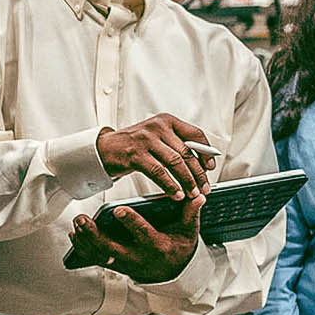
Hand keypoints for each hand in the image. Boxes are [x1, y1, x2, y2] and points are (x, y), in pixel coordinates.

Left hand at [63, 194, 202, 282]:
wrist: (173, 272)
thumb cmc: (179, 247)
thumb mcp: (189, 232)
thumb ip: (191, 213)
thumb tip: (198, 196)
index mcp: (157, 247)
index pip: (143, 234)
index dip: (131, 223)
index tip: (119, 210)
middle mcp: (138, 258)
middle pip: (113, 249)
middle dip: (95, 236)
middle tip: (83, 219)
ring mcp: (125, 263)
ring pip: (101, 256)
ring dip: (86, 241)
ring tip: (77, 223)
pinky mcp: (116, 265)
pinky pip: (97, 259)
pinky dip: (84, 248)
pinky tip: (76, 235)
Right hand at [95, 114, 217, 199]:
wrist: (104, 149)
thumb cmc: (134, 146)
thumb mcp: (156, 137)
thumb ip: (176, 144)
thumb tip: (202, 161)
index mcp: (167, 121)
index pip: (195, 134)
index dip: (206, 152)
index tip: (210, 167)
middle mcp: (157, 127)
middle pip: (187, 152)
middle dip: (199, 173)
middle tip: (204, 187)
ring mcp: (146, 140)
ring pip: (175, 163)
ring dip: (187, 181)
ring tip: (192, 193)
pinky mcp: (135, 155)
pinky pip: (158, 172)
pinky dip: (170, 185)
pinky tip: (175, 194)